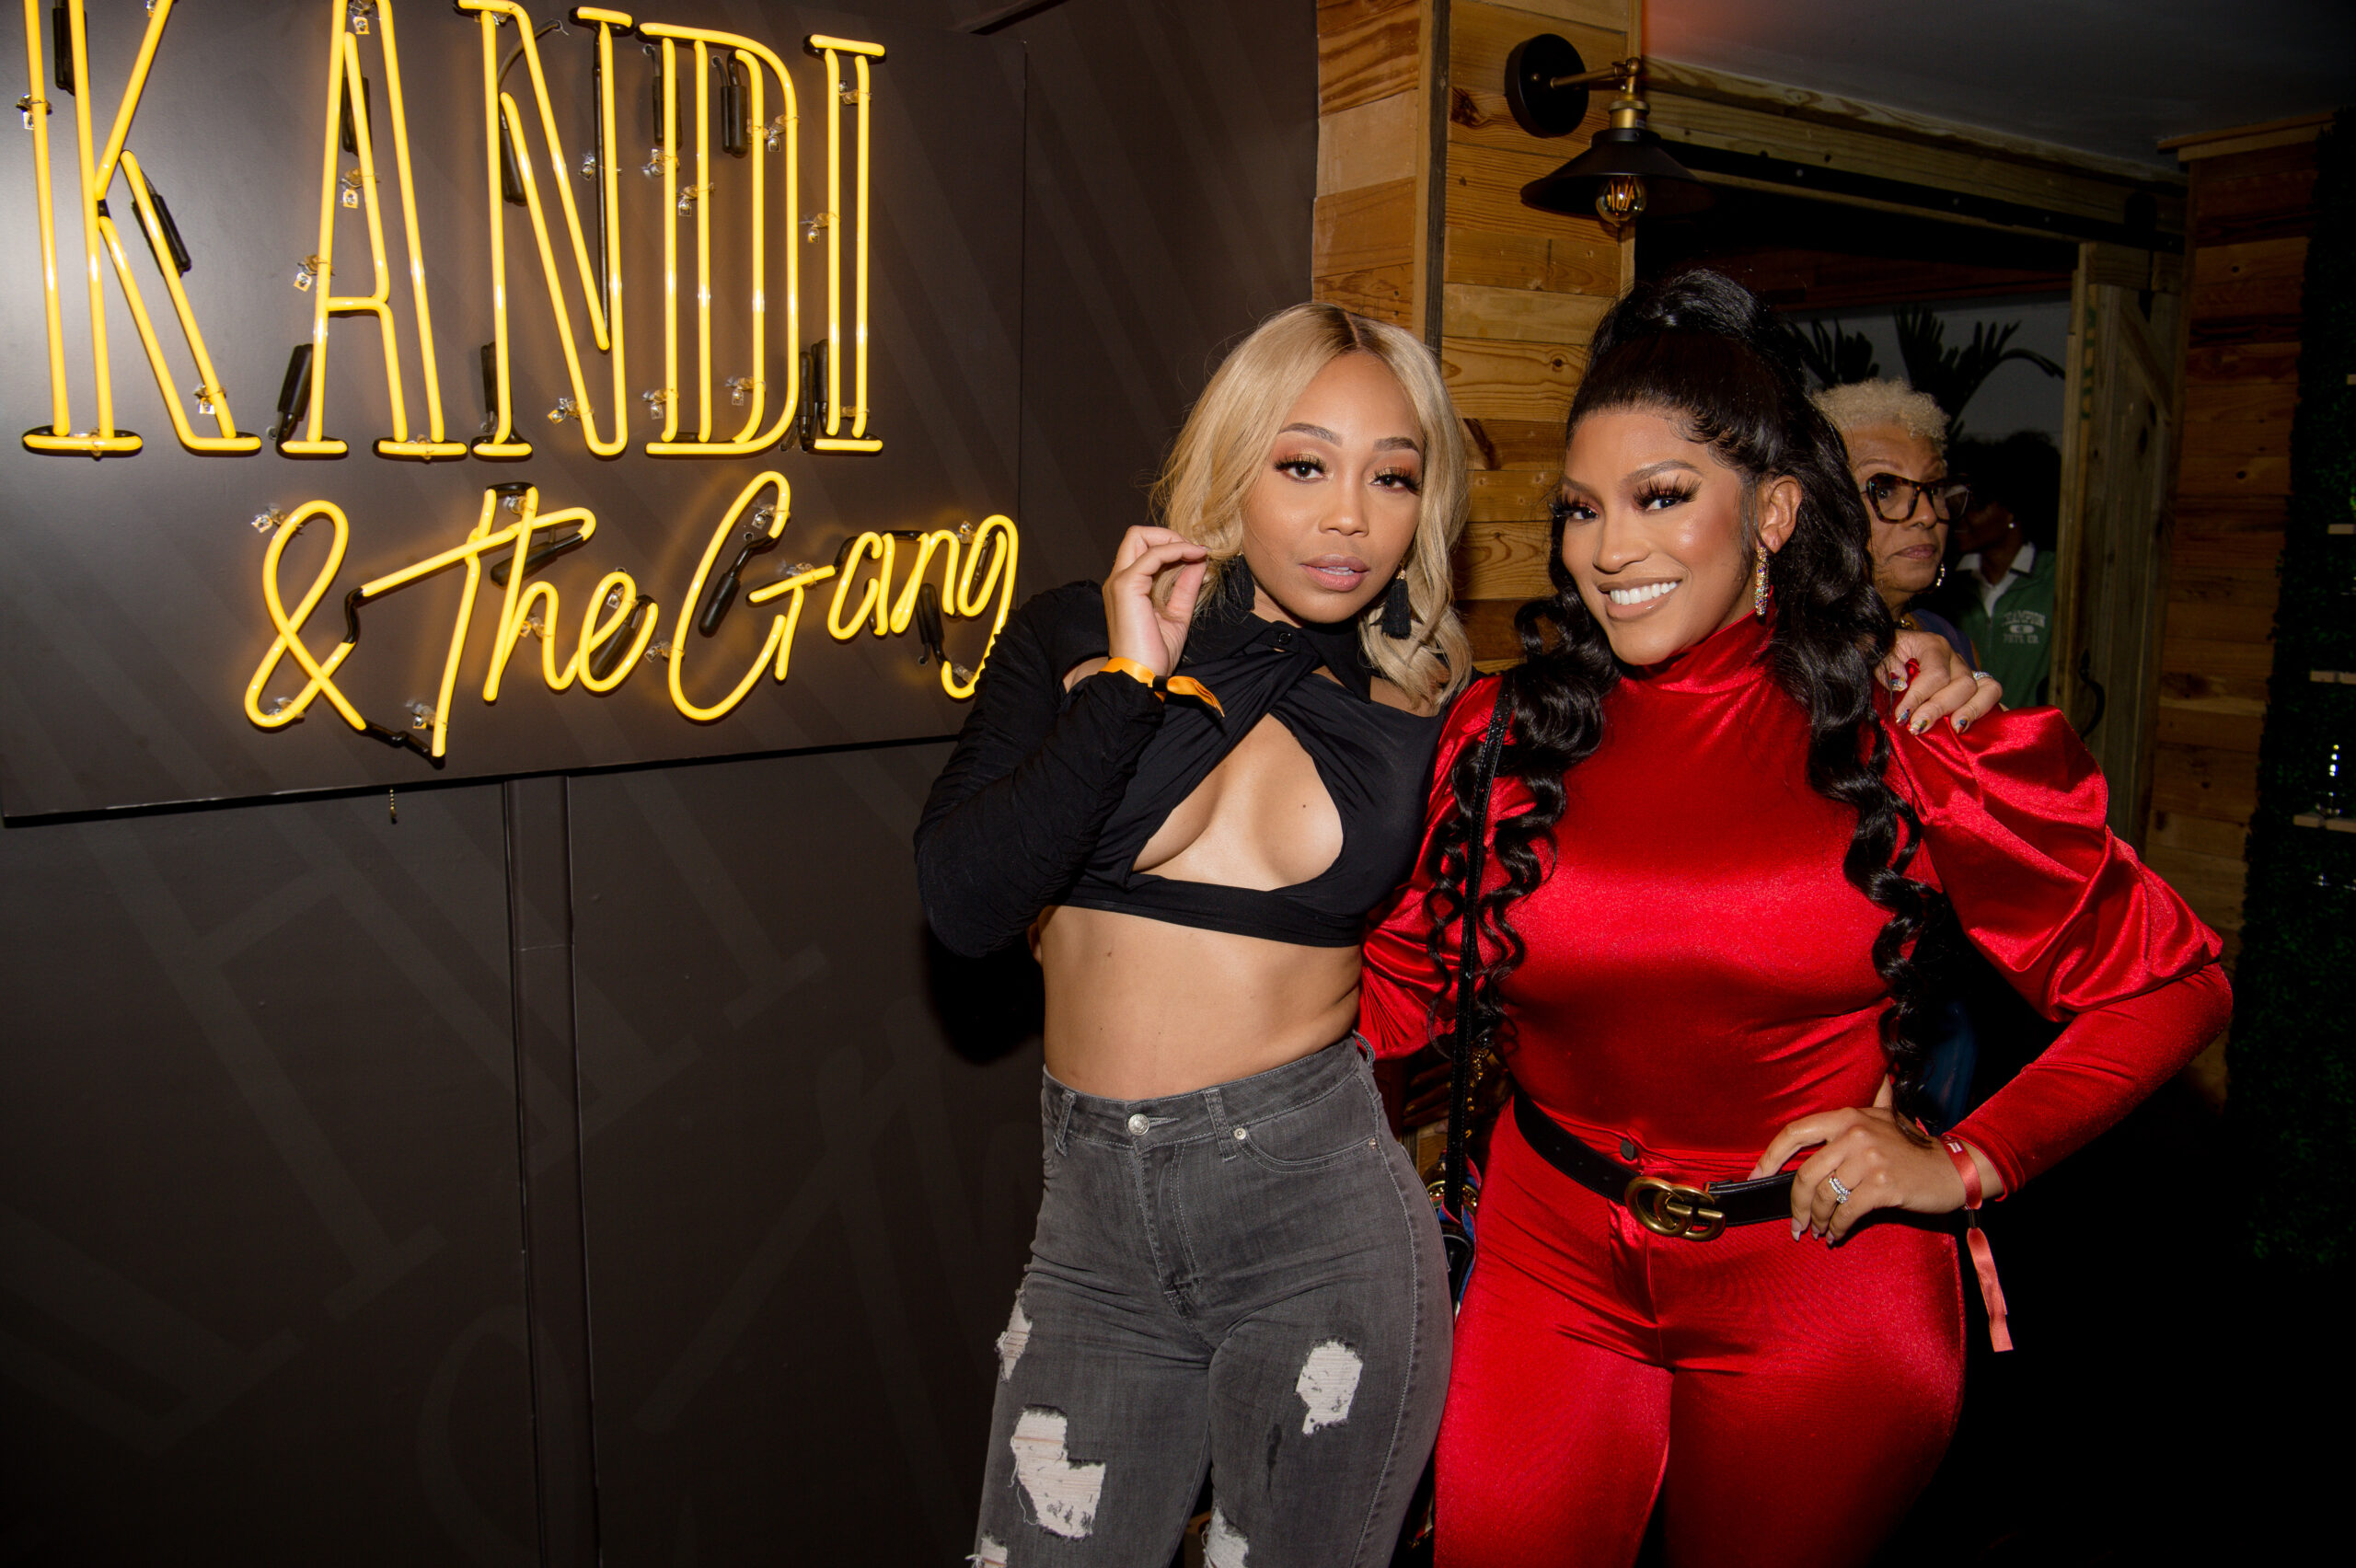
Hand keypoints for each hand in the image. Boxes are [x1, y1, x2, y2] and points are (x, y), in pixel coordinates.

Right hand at [1102, 526, 1208, 677]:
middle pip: (1136, 535)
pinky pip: (1153, 554)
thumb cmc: (1155, 653)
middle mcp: (1119, 579)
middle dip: (1169, 535)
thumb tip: (1199, 561)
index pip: (1144, 549)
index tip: (1197, 555)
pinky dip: (1176, 550)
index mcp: (1128, 586)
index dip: (1171, 545)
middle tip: (1194, 550)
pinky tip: (1195, 556)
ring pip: (1140, 536)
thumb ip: (1186, 586)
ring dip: (1173, 539)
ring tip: (1197, 552)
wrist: (1143, 676)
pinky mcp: (1126, 586)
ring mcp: (1120, 581)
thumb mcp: (1177, 614)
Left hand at [1749, 1106, 1996, 1242]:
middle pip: (1805, 1175)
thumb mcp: (1881, 1119)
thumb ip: (1853, 1115)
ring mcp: (1869, 1159)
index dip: (1769, 1157)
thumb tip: (1817, 1120)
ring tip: (1820, 1231)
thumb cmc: (1912, 1148)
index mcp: (1846, 1117)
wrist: (1953, 1168)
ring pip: (1826, 1197)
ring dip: (1819, 1220)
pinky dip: (1838, 1228)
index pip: (1794, 1133)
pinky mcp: (1883, 1186)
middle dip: (1797, 1206)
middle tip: (1797, 1225)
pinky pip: (1847, 1212)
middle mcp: (1854, 1134)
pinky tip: (1837, 1234)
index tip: (1755, 1178)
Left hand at [1884, 631, 2003, 734]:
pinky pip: (1992, 693)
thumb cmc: (1886, 654)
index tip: (1901, 717)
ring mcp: (1968, 671)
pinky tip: (1974, 726)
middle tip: (1917, 727)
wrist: (1895, 651)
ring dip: (1969, 712)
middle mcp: (1954, 657)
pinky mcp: (1975, 684)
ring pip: (1984, 689)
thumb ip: (1884, 664)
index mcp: (1933, 645)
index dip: (1919, 698)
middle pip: (1962, 684)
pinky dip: (1986, 709)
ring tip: (1953, 730)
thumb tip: (1899, 681)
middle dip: (1939, 709)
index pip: (1935, 674)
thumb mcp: (1878, 653)